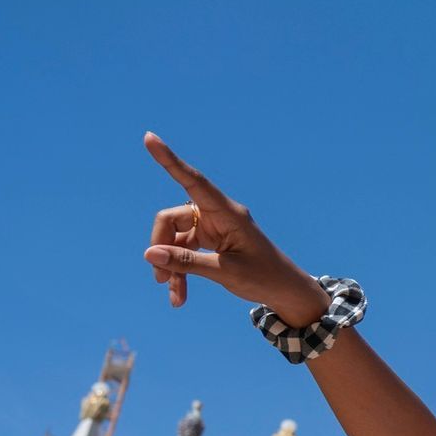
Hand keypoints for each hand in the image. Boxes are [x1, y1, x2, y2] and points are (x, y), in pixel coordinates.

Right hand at [140, 132, 327, 322]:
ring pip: (175, 239)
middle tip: (159, 277)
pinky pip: (184, 253)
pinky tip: (178, 297)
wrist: (286, 292)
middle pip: (172, 219)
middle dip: (162, 247)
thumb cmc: (264, 277)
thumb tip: (150, 253)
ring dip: (170, 266)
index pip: (193, 181)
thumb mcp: (225, 271)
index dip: (170, 161)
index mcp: (228, 213)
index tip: (150, 138)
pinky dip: (179, 273)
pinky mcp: (211, 243)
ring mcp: (213, 229)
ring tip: (173, 295)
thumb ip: (187, 262)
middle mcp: (218, 215)